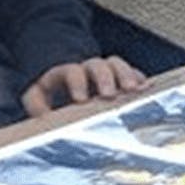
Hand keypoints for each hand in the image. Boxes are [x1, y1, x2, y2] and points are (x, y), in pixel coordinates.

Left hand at [22, 56, 147, 116]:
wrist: (64, 65)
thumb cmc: (51, 84)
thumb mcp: (36, 92)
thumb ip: (36, 104)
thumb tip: (41, 119)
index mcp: (66, 70)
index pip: (72, 71)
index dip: (77, 83)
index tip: (81, 99)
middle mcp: (88, 66)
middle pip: (98, 66)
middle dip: (105, 79)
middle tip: (110, 94)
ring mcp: (105, 68)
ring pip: (117, 65)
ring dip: (126, 76)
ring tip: (135, 90)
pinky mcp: (119, 74)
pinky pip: (131, 72)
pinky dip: (139, 78)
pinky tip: (148, 88)